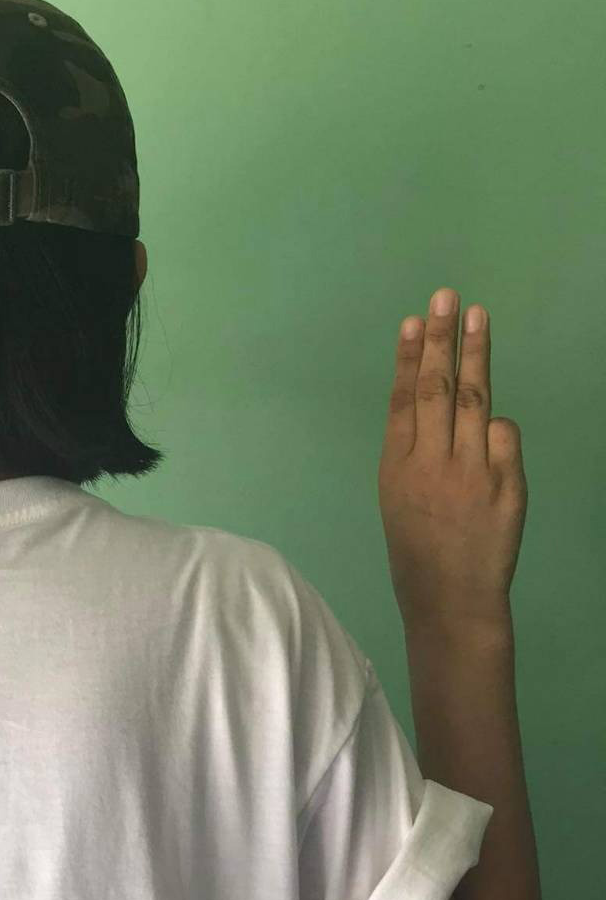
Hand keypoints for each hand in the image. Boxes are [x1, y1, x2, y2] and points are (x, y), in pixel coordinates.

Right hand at [378, 287, 527, 630]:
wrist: (451, 602)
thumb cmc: (420, 556)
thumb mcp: (398, 503)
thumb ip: (418, 456)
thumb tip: (447, 413)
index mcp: (396, 470)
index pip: (403, 401)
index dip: (410, 358)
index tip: (415, 321)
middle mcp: (430, 464)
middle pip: (436, 388)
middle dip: (441, 339)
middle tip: (447, 297)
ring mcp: (470, 472)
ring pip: (473, 399)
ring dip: (475, 354)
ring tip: (477, 316)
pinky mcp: (504, 483)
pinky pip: (503, 437)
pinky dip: (498, 429)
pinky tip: (490, 439)